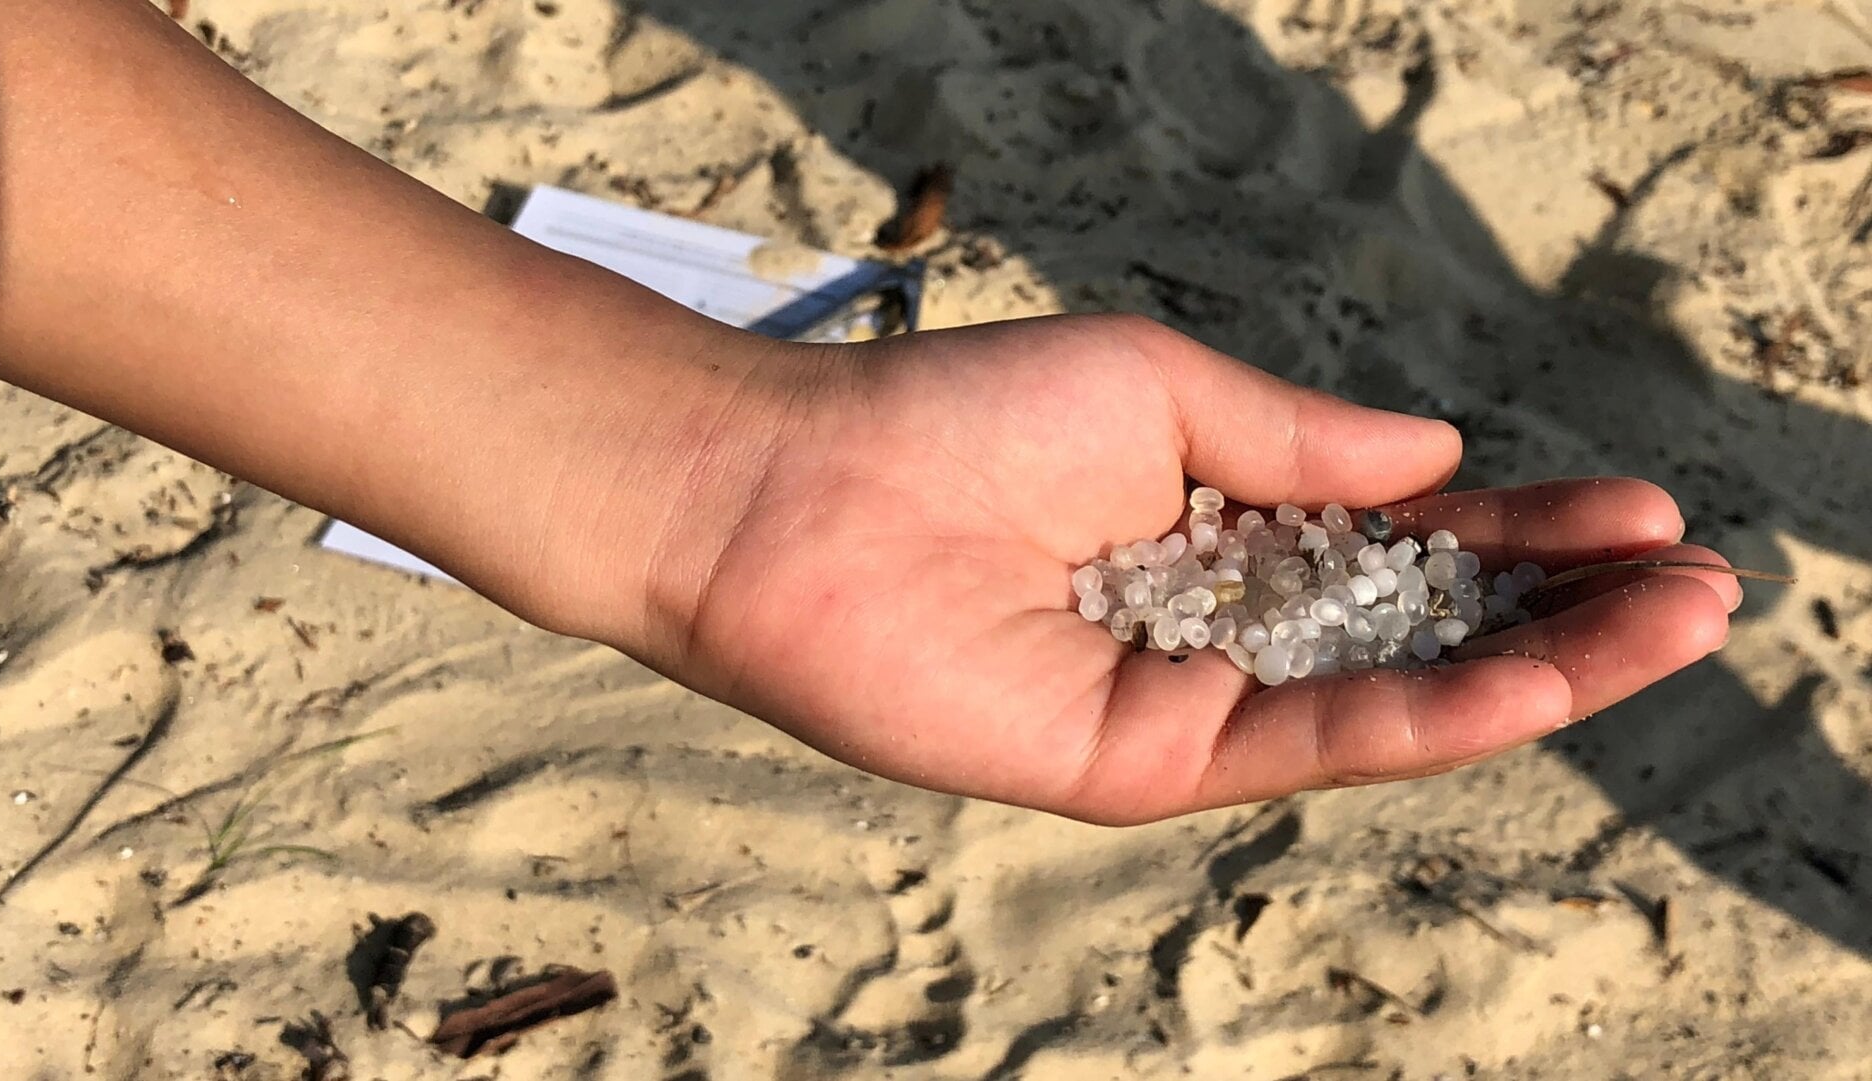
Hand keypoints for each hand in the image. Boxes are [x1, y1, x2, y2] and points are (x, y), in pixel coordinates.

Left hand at [531, 314, 1737, 824]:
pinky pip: (1307, 741)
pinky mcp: (1145, 761)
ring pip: (1390, 700)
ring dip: (1537, 671)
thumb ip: (1303, 441)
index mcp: (1223, 525)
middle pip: (1421, 632)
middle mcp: (1217, 621)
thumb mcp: (1161, 392)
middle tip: (1698, 587)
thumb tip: (1441, 463)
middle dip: (1563, 615)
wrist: (802, 497)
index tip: (1641, 517)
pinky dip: (1426, 715)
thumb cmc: (958, 419)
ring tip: (1669, 627)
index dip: (1525, 537)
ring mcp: (1187, 700)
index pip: (1406, 542)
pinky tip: (1531, 681)